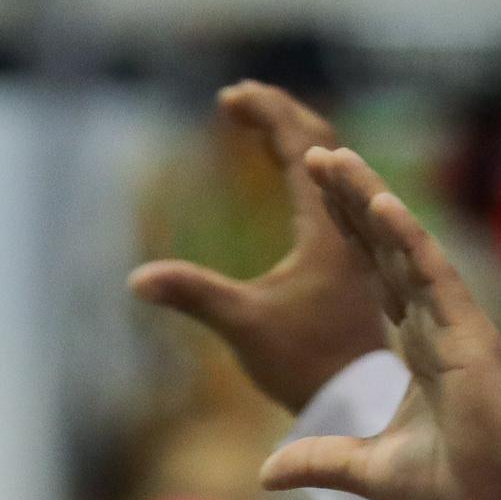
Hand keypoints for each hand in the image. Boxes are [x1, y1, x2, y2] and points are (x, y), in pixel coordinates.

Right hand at [129, 82, 386, 414]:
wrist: (363, 403)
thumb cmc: (309, 366)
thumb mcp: (245, 326)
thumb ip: (194, 295)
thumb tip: (137, 280)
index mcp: (329, 227)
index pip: (302, 146)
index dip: (266, 114)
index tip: (230, 97)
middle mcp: (350, 225)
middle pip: (324, 144)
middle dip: (280, 116)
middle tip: (241, 100)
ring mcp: (358, 242)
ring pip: (333, 171)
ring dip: (296, 142)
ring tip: (260, 129)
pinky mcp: (356, 262)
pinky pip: (335, 198)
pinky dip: (308, 174)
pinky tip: (292, 184)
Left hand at [257, 147, 500, 499]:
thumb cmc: (452, 490)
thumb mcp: (368, 470)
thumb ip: (320, 460)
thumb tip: (266, 473)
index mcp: (422, 346)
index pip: (381, 276)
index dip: (352, 233)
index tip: (320, 195)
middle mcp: (440, 326)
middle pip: (391, 249)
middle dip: (355, 200)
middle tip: (320, 156)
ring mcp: (459, 327)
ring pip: (410, 249)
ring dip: (372, 201)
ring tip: (337, 159)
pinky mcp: (473, 339)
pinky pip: (436, 278)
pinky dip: (408, 240)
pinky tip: (380, 205)